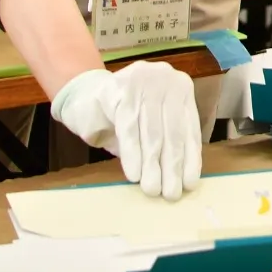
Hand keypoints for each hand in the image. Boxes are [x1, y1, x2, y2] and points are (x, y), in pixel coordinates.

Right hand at [50, 62, 200, 199]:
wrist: (82, 94)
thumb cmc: (122, 114)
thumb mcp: (150, 124)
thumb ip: (166, 140)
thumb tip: (179, 175)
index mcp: (180, 87)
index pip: (188, 128)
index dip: (190, 158)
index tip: (190, 184)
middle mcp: (165, 78)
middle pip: (173, 130)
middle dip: (172, 166)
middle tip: (171, 194)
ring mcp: (142, 81)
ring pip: (151, 131)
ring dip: (152, 165)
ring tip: (153, 189)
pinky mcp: (117, 89)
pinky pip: (128, 128)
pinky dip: (133, 153)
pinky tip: (134, 174)